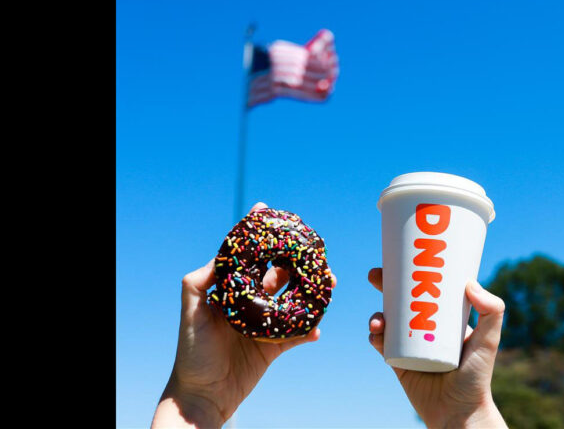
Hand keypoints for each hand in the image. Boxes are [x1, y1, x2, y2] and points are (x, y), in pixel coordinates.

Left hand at [152, 202, 336, 427]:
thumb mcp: (191, 312)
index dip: (259, 236)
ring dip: (312, 291)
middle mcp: (250, 303)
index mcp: (231, 291)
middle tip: (317, 254)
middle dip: (298, 262)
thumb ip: (200, 282)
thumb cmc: (192, 353)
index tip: (271, 212)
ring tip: (329, 284)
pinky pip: (297, 334)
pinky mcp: (273, 348)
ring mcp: (264, 324)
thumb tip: (219, 256)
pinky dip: (309, 330)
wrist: (203, 395)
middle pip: (279, 275)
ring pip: (293, 301)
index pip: (248, 258)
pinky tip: (317, 328)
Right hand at [367, 268, 506, 428]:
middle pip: (399, 298)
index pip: (424, 287)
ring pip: (386, 319)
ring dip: (376, 313)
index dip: (410, 272)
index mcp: (442, 316)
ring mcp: (408, 343)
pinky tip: (376, 334)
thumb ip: (491, 311)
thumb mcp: (489, 340)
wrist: (458, 412)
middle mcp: (423, 326)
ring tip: (379, 320)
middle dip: (384, 284)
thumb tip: (470, 283)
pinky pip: (381, 343)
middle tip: (375, 275)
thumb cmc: (477, 376)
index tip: (401, 257)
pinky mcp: (396, 360)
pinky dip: (375, 335)